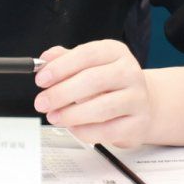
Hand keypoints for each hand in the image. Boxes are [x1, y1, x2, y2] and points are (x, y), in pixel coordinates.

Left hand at [35, 40, 152, 147]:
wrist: (142, 105)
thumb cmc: (108, 84)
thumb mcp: (87, 65)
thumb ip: (64, 59)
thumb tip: (44, 61)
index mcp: (115, 52)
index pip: (86, 55)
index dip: (60, 67)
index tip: (41, 79)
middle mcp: (130, 73)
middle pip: (93, 80)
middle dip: (61, 93)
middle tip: (42, 102)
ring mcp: (137, 99)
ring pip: (101, 108)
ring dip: (71, 115)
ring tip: (53, 117)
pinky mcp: (138, 124)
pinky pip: (108, 131)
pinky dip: (85, 131)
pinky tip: (72, 127)